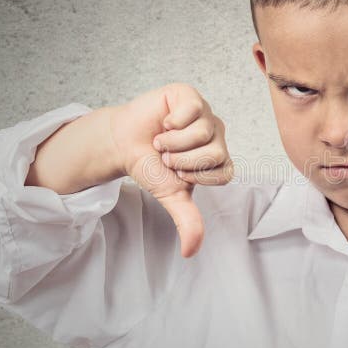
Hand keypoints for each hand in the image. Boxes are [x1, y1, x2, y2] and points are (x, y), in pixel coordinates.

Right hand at [108, 84, 232, 256]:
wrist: (123, 143)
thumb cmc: (150, 166)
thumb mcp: (171, 195)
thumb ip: (187, 220)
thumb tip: (190, 252)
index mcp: (219, 158)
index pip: (225, 173)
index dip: (196, 176)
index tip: (177, 173)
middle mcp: (217, 135)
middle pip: (216, 153)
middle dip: (183, 161)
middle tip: (167, 157)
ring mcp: (205, 113)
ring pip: (203, 132)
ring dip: (173, 143)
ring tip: (161, 141)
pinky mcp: (189, 96)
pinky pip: (193, 110)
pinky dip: (173, 122)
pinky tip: (164, 123)